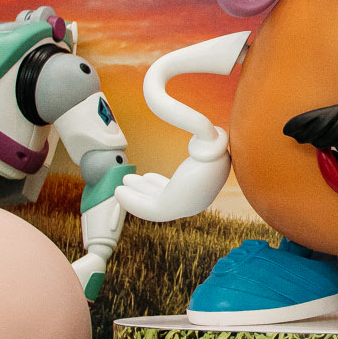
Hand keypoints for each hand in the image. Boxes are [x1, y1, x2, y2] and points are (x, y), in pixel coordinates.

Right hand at [114, 128, 231, 221]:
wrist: (214, 148)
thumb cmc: (218, 143)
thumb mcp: (211, 141)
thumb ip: (206, 136)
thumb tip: (208, 129)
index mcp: (206, 184)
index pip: (181, 188)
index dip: (161, 185)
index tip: (147, 176)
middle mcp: (198, 198)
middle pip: (166, 197)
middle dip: (146, 191)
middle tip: (130, 181)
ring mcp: (186, 205)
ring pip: (154, 205)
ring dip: (137, 196)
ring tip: (123, 185)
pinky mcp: (173, 206)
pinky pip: (148, 209)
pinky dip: (132, 203)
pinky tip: (119, 192)